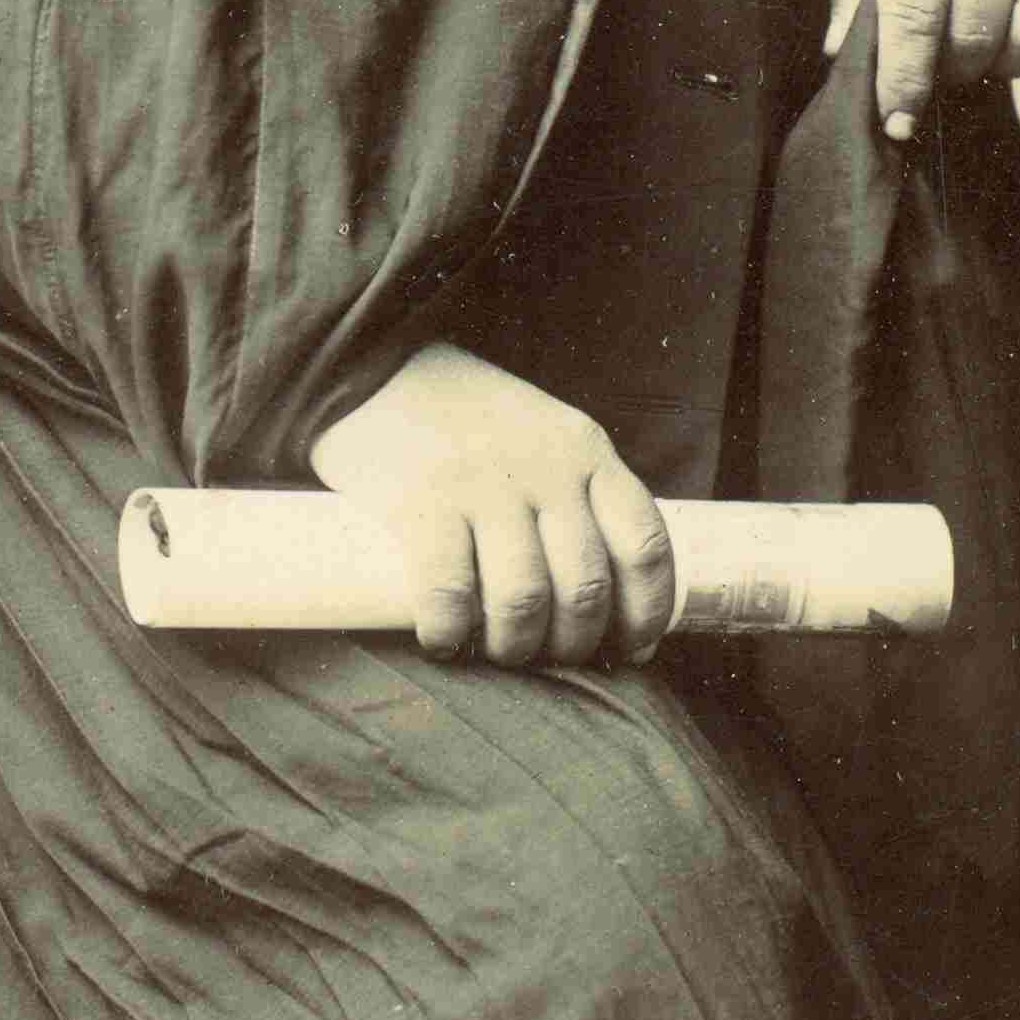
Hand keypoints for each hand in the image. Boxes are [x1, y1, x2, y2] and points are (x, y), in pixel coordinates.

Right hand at [307, 345, 678, 671]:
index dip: (646, 612)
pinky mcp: (422, 501)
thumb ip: (571, 495)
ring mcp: (484, 484)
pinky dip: (449, 632)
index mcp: (585, 451)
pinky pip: (449, 591)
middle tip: (548, 655)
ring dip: (514, 647)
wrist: (373, 365)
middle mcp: (544, 468)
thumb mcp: (543, 435)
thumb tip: (595, 601)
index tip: (630, 647)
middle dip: (573, 644)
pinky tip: (443, 640)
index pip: (645, 545)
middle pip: (585, 587)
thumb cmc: (463, 420)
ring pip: (524, 600)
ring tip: (496, 651)